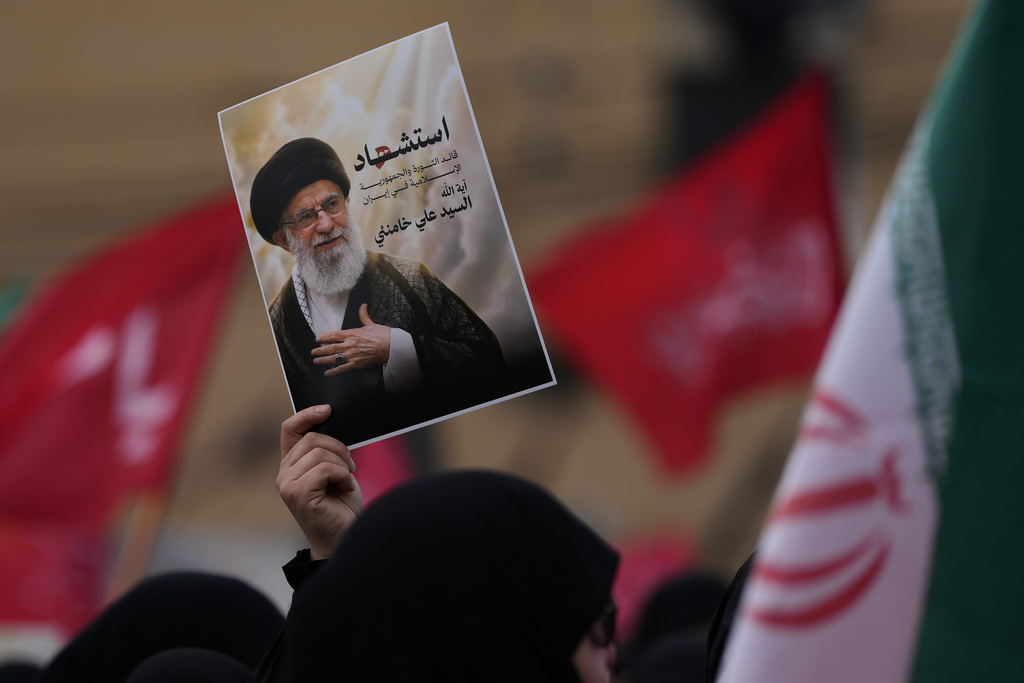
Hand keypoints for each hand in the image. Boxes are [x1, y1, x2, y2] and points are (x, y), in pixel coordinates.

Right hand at [277, 405, 362, 559]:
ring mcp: (288, 485)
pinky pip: (325, 468)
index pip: (290, 429)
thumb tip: (332, 423)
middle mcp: (284, 474)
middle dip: (338, 448)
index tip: (327, 410)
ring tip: (347, 479)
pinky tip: (346, 487)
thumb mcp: (334, 471)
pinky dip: (342, 475)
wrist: (344, 536)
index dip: (306, 414)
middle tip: (350, 466)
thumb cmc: (341, 506)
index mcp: (292, 464)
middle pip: (312, 438)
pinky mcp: (298, 494)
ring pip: (319, 452)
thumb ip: (326, 451)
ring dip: (342, 464)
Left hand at [312, 304, 390, 376]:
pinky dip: (334, 371)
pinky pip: (342, 368)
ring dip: (323, 360)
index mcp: (352, 333)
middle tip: (313, 351)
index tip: (317, 339)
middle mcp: (350, 344)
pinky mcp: (357, 364)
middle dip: (320, 350)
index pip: (334, 335)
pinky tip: (327, 373)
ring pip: (334, 358)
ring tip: (316, 361)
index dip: (324, 337)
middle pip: (330, 347)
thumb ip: (364, 315)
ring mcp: (352, 355)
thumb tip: (363, 305)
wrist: (391, 346)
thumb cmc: (382, 335)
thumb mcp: (371, 323)